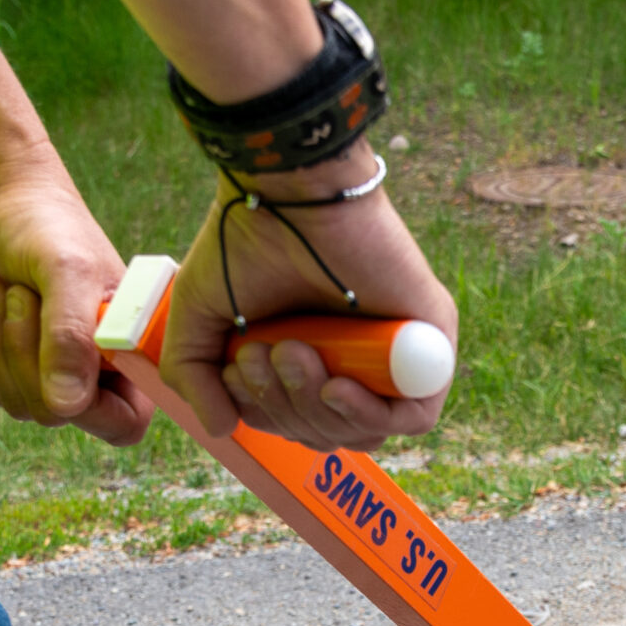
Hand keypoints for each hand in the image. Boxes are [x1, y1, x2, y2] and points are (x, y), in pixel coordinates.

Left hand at [0, 167, 153, 446]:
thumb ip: (72, 336)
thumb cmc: (49, 226)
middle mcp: (95, 377)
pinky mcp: (8, 369)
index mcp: (132, 359)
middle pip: (55, 414)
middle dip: (28, 354)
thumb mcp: (67, 271)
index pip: (123, 425)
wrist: (3, 201)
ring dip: (0, 344)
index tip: (62, 356)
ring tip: (10, 292)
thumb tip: (68, 405)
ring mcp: (49, 376)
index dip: (91, 408)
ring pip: (16, 402)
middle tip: (26, 296)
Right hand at [161, 145, 457, 452]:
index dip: (265, 416)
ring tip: (291, 352)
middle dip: (285, 409)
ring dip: (318, 408)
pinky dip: (370, 414)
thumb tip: (220, 428)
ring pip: (366, 429)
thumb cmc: (242, 242)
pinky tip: (335, 387)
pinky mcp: (431, 343)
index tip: (235, 370)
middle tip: (260, 353)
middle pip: (329, 432)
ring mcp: (395, 354)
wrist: (290, 192)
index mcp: (311, 357)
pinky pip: (415, 416)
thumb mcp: (199, 321)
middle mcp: (355, 359)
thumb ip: (194, 377)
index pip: (298, 424)